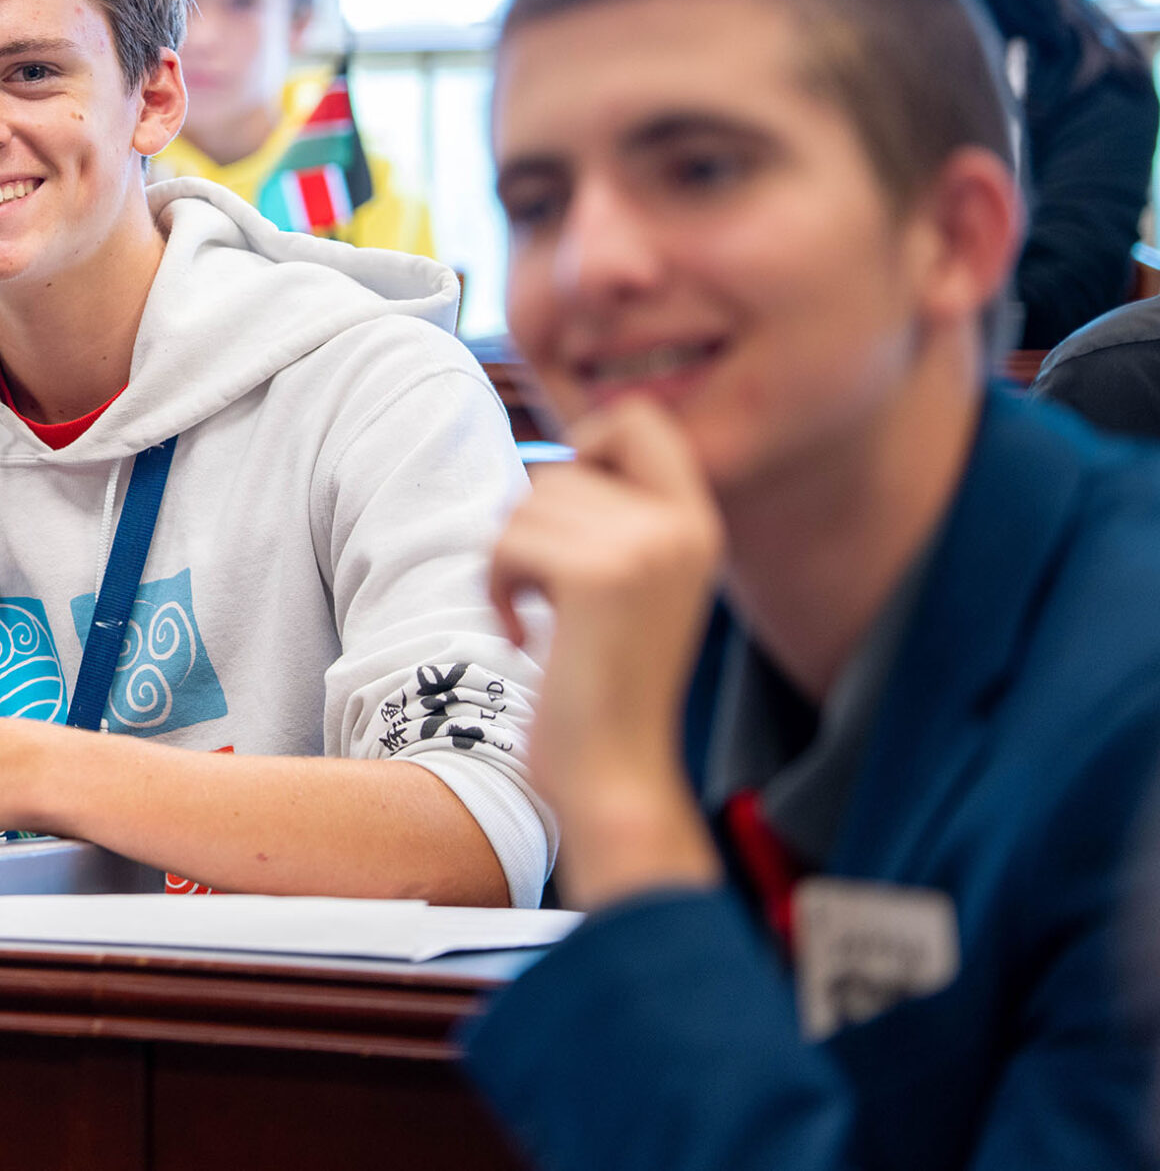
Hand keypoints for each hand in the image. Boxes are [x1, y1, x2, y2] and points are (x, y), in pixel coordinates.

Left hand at [487, 395, 724, 907]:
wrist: (616, 775)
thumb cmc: (604, 688)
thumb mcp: (630, 588)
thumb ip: (614, 521)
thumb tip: (553, 457)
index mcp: (699, 525)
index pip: (641, 418)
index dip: (586, 443)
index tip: (563, 513)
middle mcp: (684, 527)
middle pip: (565, 463)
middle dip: (530, 523)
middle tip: (540, 588)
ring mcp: (647, 547)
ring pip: (529, 501)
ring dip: (508, 558)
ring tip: (535, 615)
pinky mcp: (599, 576)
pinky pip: (509, 540)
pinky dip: (495, 586)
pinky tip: (519, 634)